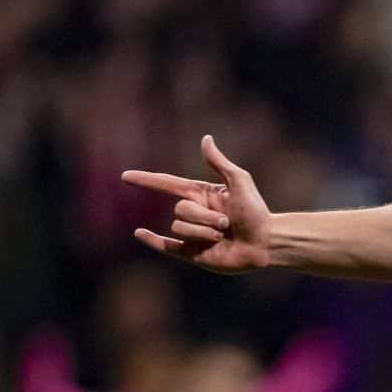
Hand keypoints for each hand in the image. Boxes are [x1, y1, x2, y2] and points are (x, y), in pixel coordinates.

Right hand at [127, 135, 271, 272]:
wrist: (265, 243)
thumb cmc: (256, 212)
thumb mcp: (239, 181)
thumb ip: (219, 162)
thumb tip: (205, 139)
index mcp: (201, 195)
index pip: (167, 184)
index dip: (147, 180)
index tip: (126, 176)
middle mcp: (194, 213)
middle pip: (180, 209)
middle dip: (203, 216)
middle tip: (227, 222)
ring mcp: (191, 233)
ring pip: (179, 227)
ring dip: (202, 231)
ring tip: (223, 235)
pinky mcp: (192, 252)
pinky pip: (166, 245)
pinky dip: (152, 240)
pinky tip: (139, 233)